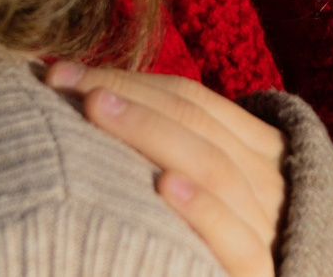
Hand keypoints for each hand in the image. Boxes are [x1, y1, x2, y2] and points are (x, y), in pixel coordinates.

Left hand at [48, 60, 285, 276]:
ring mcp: (269, 224)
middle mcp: (268, 178)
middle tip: (68, 83)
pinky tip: (164, 185)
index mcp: (260, 149)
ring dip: (151, 132)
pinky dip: (202, 207)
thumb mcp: (216, 191)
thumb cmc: (216, 251)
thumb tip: (96, 107)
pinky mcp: (258, 273)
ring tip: (98, 108)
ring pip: (213, 165)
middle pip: (195, 120)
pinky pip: (236, 238)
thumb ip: (178, 153)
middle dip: (128, 95)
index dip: (130, 80)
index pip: (191, 99)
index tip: (64, 74)